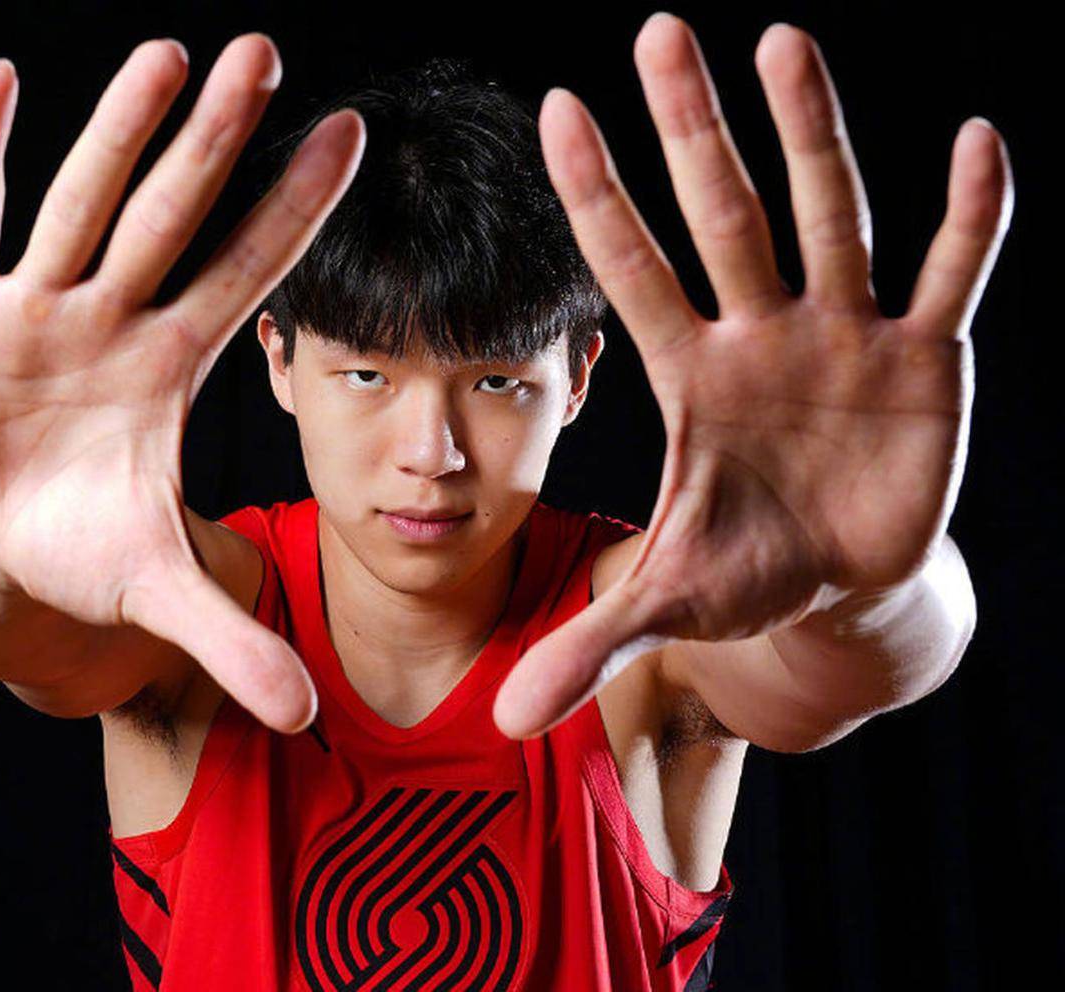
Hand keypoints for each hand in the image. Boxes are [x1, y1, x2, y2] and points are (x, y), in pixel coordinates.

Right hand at [0, 36, 364, 731]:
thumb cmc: (82, 551)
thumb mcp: (154, 590)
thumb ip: (230, 640)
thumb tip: (313, 718)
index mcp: (166, 366)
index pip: (247, 272)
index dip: (296, 211)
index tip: (354, 135)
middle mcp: (110, 318)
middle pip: (171, 216)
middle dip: (212, 142)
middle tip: (264, 53)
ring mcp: (33, 308)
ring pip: (78, 202)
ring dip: (115, 131)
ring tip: (167, 53)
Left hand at [494, 15, 1011, 737]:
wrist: (841, 583)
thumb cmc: (748, 573)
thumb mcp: (670, 607)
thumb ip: (589, 649)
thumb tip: (500, 722)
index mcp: (694, 377)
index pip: (631, 270)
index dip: (595, 197)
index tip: (553, 108)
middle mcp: (765, 336)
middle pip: (726, 215)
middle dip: (696, 130)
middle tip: (660, 29)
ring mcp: (848, 338)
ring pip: (832, 218)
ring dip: (814, 136)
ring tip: (783, 41)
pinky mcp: (928, 361)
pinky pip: (951, 276)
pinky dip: (970, 221)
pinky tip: (977, 144)